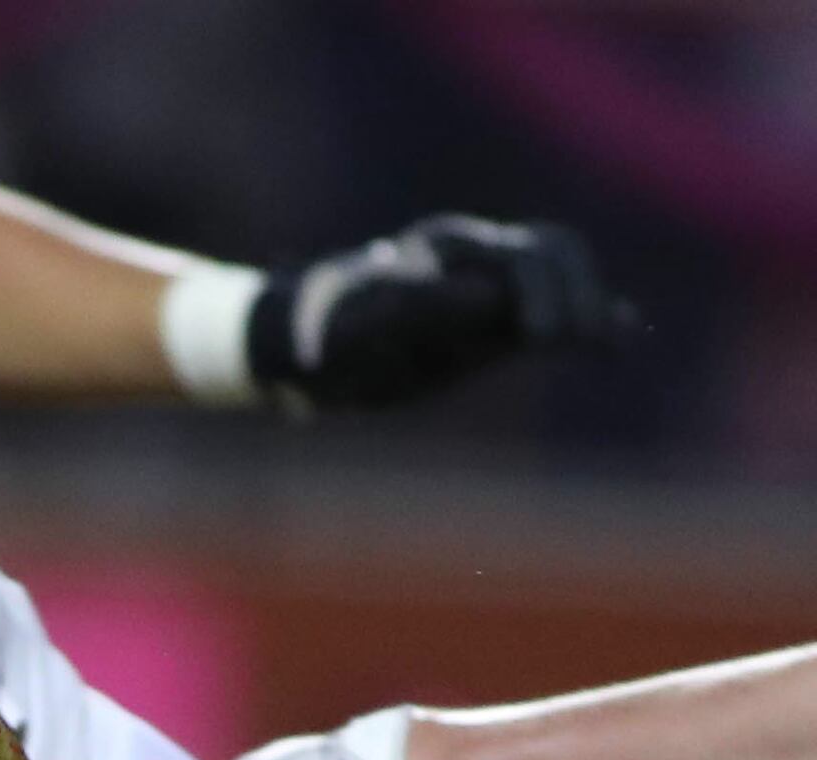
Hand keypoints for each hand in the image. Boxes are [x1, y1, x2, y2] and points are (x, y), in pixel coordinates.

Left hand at [249, 217, 624, 412]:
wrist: (299, 346)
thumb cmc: (322, 337)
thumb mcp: (360, 330)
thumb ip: (418, 308)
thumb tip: (482, 293)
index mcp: (444, 251)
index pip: (519, 255)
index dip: (540, 289)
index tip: (542, 336)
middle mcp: (473, 258)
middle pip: (553, 251)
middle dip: (573, 290)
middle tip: (567, 340)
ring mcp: (486, 284)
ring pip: (559, 272)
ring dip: (586, 301)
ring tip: (604, 342)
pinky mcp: (491, 317)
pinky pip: (549, 306)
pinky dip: (586, 320)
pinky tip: (622, 338)